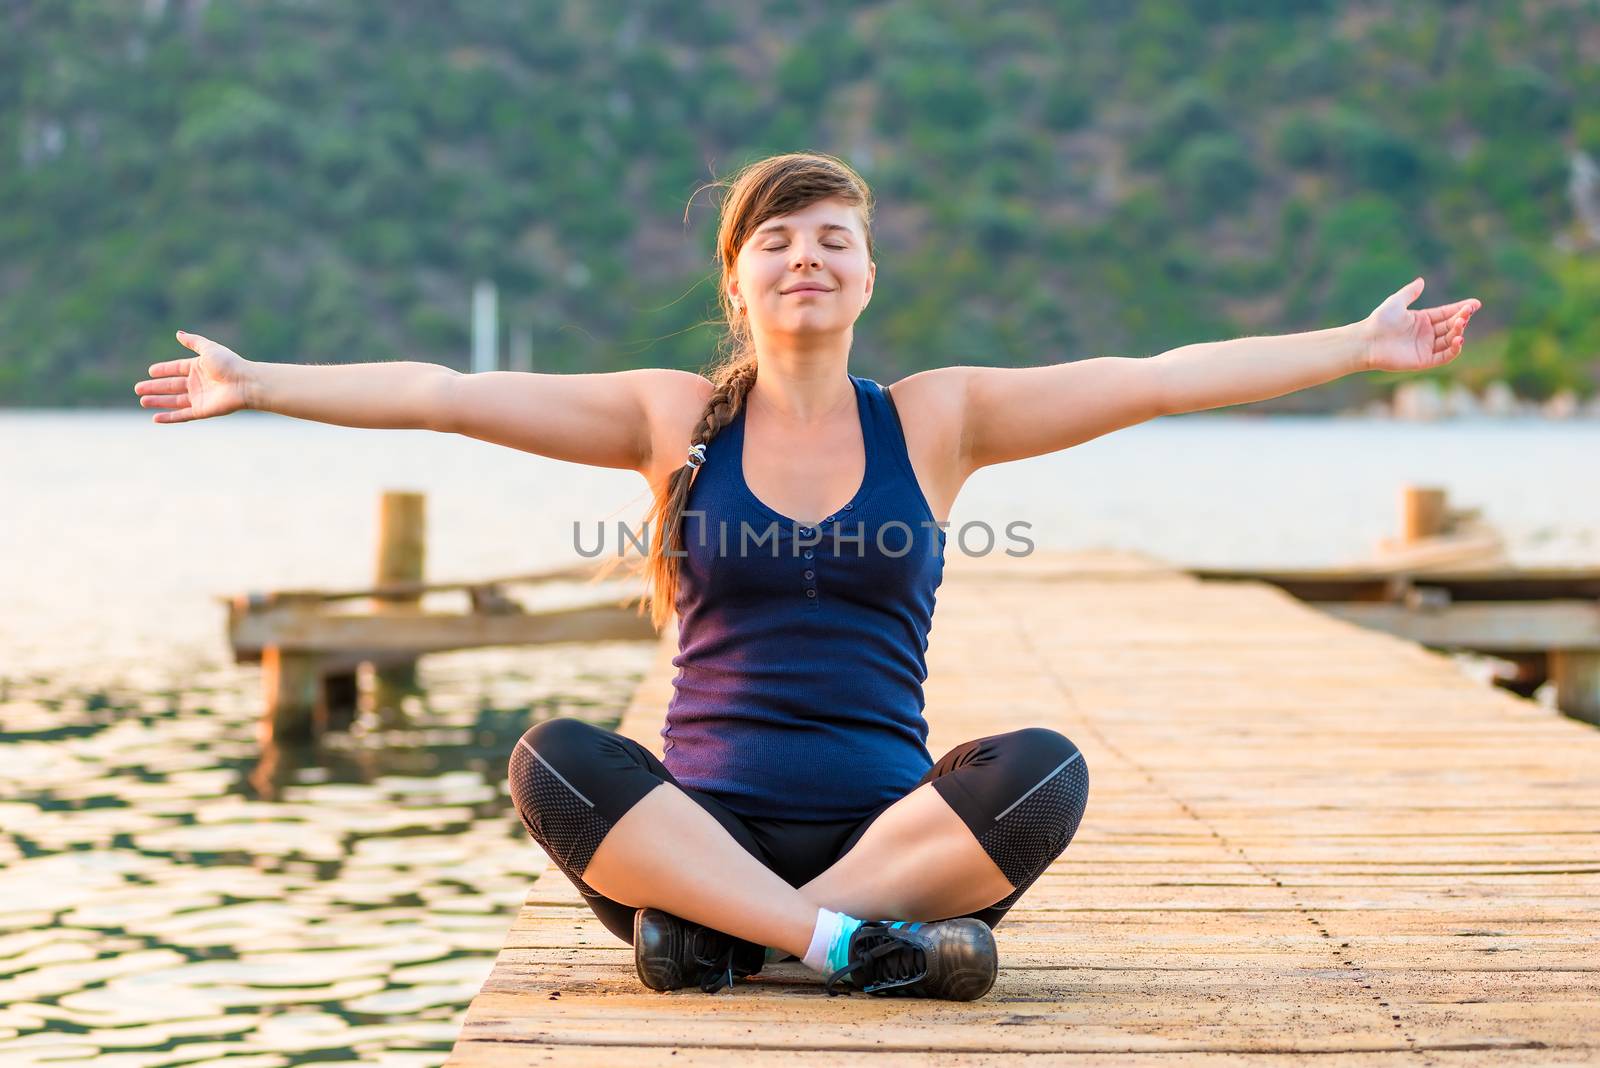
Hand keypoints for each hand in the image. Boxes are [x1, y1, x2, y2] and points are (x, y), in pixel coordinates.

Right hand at [134, 331, 255, 422]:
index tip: (150, 371)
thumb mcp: (209, 349)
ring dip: (158, 401)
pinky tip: (155, 418)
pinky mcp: (202, 411)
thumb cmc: (229, 364)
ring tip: (142, 400)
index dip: (163, 370)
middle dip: (155, 387)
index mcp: (199, 368)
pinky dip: (169, 417)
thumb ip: (194, 342)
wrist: (245, 383)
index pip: (177, 369)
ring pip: (174, 400)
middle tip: (138, 388)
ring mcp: (199, 398)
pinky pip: (182, 415)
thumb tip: (178, 333)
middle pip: (172, 385)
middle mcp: (198, 383)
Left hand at [1360, 277, 1480, 373]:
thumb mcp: (1396, 302)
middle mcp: (1426, 334)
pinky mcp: (1424, 361)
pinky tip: (1459, 339)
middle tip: (1467, 312)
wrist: (1367, 341)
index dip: (1461, 308)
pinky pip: (1444, 356)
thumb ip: (1410, 292)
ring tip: (1460, 324)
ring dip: (1458, 332)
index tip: (1476, 303)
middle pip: (1451, 325)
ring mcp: (1426, 347)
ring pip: (1450, 340)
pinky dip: (1454, 350)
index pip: (1447, 313)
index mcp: (1422, 320)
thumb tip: (1422, 281)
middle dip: (1461, 318)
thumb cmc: (1379, 321)